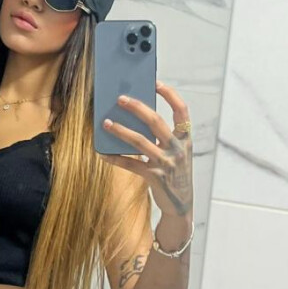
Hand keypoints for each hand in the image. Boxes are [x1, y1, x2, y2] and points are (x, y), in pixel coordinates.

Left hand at [98, 80, 192, 218]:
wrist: (182, 206)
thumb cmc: (176, 175)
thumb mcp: (177, 154)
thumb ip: (164, 138)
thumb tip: (138, 119)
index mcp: (185, 139)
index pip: (182, 110)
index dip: (170, 94)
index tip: (155, 83)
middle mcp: (178, 149)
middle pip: (156, 121)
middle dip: (137, 107)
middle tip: (120, 99)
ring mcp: (166, 163)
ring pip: (140, 142)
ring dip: (121, 130)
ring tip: (106, 123)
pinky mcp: (154, 177)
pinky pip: (131, 164)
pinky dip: (115, 158)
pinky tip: (102, 153)